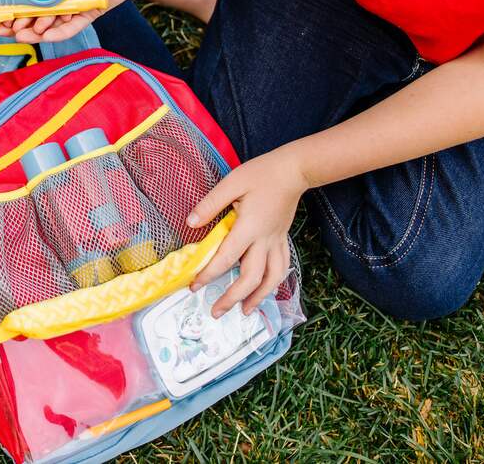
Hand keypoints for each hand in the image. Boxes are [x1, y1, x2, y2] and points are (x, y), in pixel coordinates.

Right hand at [0, 0, 150, 42]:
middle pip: (37, 9)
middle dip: (21, 20)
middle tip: (4, 29)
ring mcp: (76, 2)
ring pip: (53, 21)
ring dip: (37, 30)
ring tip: (20, 36)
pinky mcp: (91, 11)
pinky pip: (74, 26)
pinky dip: (60, 32)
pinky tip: (46, 36)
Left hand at [186, 146, 308, 316]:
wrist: (293, 170)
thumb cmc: (260, 174)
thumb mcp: (231, 183)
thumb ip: (210, 204)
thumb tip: (190, 222)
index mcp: (249, 227)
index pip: (226, 258)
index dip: (208, 274)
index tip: (194, 285)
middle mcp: (265, 240)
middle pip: (251, 278)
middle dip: (233, 298)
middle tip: (216, 311)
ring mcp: (277, 241)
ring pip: (272, 278)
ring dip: (258, 298)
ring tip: (244, 312)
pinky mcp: (283, 239)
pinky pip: (282, 268)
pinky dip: (273, 283)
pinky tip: (265, 290)